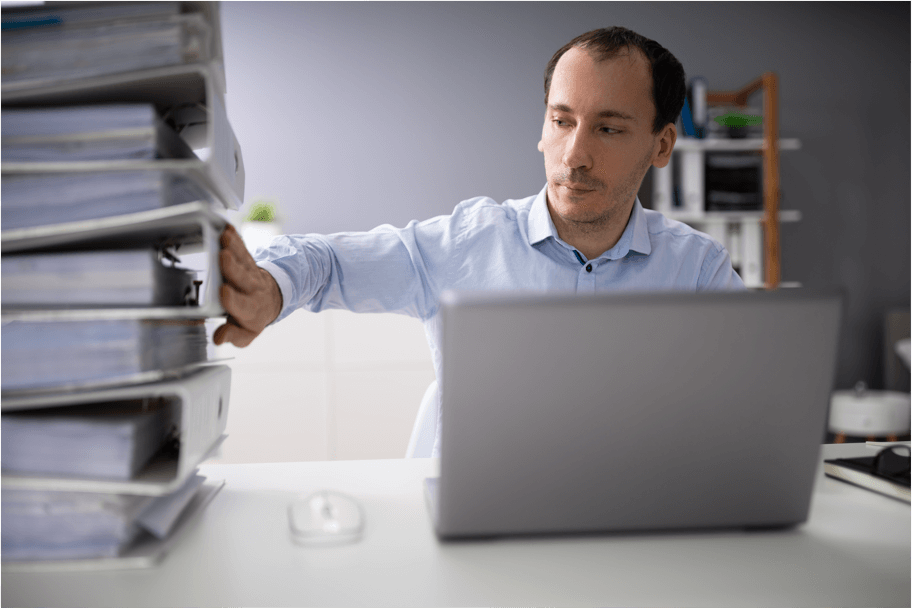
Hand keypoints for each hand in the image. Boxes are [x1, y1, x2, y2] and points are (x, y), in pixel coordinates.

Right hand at [213, 223, 282, 346]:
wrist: (270, 299)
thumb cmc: (253, 317)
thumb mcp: (246, 334)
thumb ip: (233, 335)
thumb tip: (219, 337)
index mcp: (250, 309)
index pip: (242, 304)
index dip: (233, 299)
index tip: (224, 291)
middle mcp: (251, 289)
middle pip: (242, 277)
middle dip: (232, 267)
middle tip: (224, 257)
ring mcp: (250, 273)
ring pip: (242, 259)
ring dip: (234, 247)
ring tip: (225, 236)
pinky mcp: (247, 260)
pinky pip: (242, 248)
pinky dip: (235, 238)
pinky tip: (227, 228)